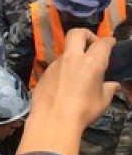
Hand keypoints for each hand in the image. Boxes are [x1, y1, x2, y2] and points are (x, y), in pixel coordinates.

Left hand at [18, 29, 117, 154]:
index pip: (102, 43)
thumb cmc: (82, 111)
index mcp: (91, 62)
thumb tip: (111, 85)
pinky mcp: (43, 74)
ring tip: (77, 74)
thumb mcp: (103, 101)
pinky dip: (62, 71)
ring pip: (65, 53)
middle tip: (91, 44)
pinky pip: (55, 68)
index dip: (108, 41)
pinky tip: (64, 86)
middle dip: (86, 34)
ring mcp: (54, 65)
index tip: (110, 43)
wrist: (52, 120)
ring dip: (73, 58)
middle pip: (77, 34)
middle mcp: (72, 59)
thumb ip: (108, 89)